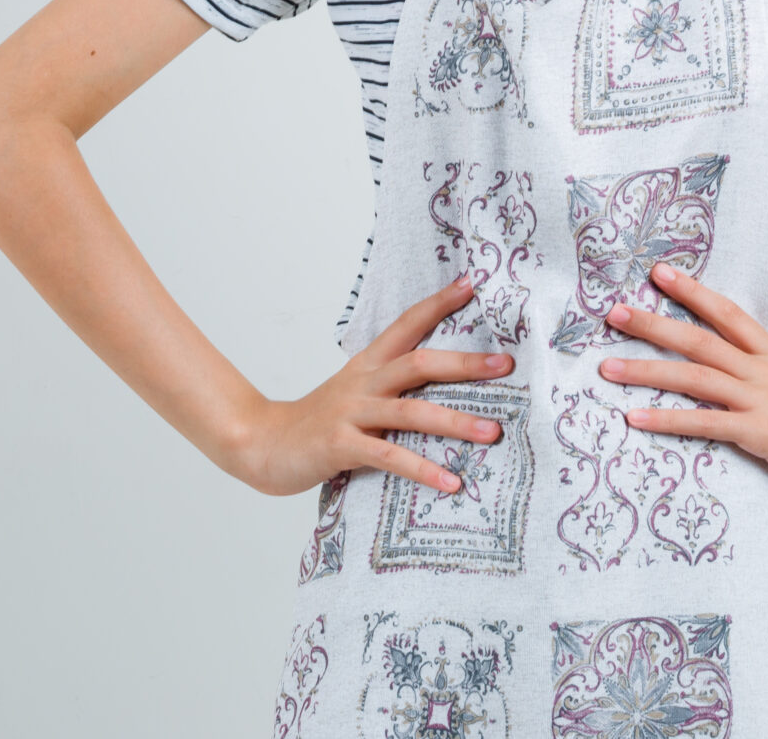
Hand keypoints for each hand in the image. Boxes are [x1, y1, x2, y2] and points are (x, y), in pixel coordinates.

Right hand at [227, 275, 514, 497]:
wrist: (261, 443)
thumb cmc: (316, 422)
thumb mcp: (353, 393)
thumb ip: (389, 386)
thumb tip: (440, 383)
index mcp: (367, 365)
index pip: (406, 324)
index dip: (438, 303)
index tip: (473, 283)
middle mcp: (362, 383)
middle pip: (418, 363)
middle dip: (465, 364)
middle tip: (506, 363)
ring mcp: (351, 413)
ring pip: (411, 412)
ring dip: (456, 422)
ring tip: (494, 432)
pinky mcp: (341, 446)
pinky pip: (390, 457)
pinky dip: (423, 470)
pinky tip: (452, 482)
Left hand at [597, 262, 767, 504]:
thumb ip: (763, 371)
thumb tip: (734, 363)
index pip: (727, 313)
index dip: (693, 291)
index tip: (660, 273)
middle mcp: (761, 370)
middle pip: (700, 340)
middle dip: (653, 324)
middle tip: (614, 312)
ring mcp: (759, 400)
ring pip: (694, 378)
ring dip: (646, 371)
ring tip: (608, 367)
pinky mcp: (758, 432)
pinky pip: (704, 423)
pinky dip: (667, 419)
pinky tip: (636, 418)